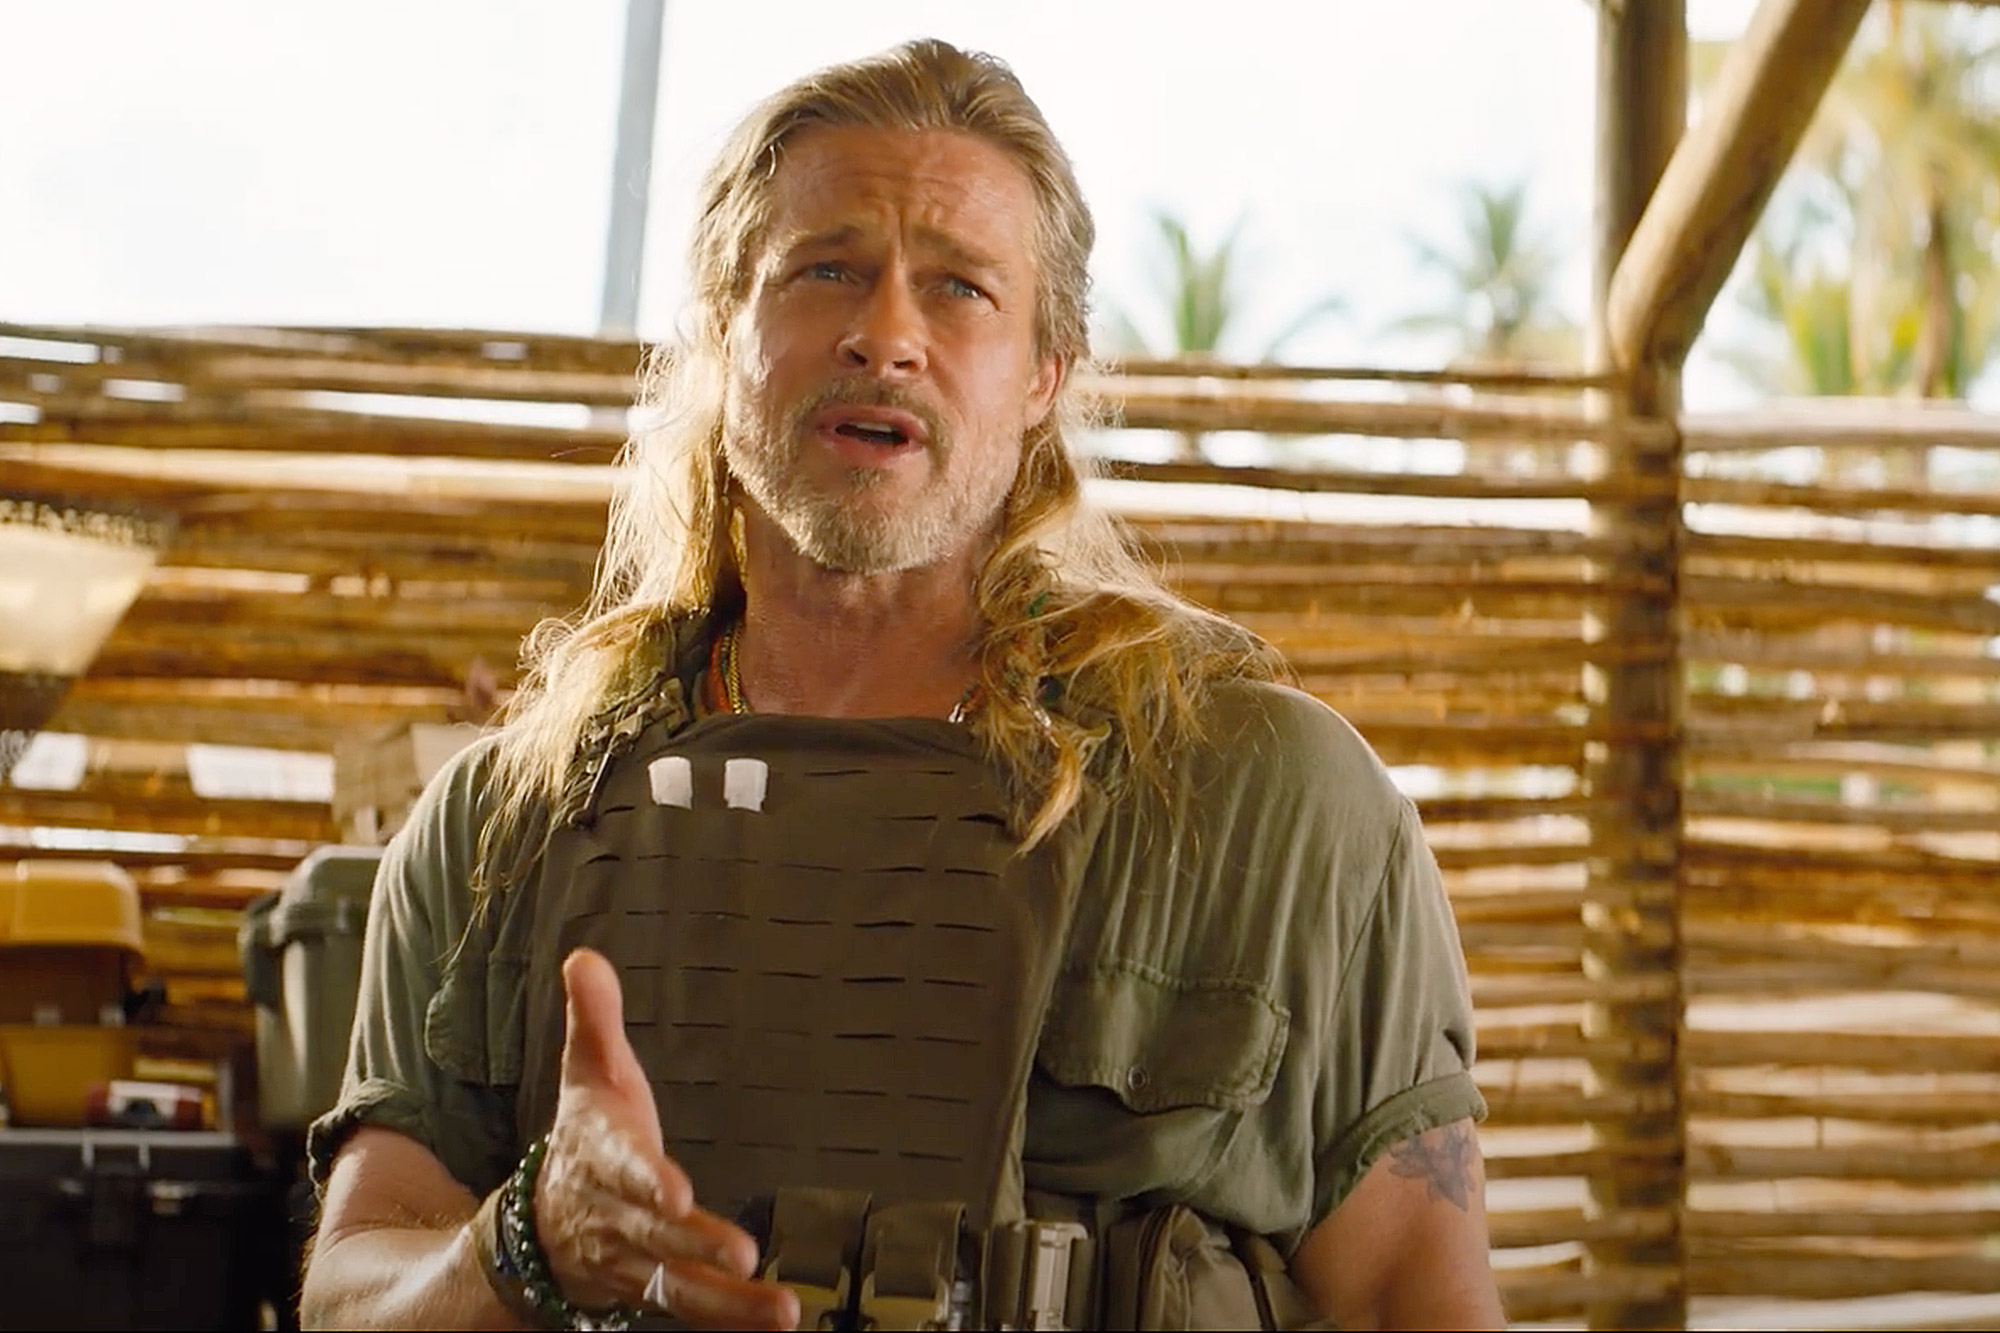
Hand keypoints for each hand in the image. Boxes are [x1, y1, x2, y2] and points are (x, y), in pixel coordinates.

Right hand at [534, 947, 800, 1329]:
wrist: (541, 1226)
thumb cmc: (585, 1137)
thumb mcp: (587, 1072)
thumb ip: (593, 1018)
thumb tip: (583, 956)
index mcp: (602, 1156)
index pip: (624, 1169)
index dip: (647, 1181)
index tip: (675, 1191)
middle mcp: (617, 1216)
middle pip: (655, 1233)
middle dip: (693, 1243)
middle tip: (739, 1252)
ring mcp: (636, 1261)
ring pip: (678, 1286)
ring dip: (728, 1302)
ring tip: (782, 1308)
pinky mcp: (656, 1290)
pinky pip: (693, 1311)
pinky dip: (734, 1319)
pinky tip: (779, 1320)